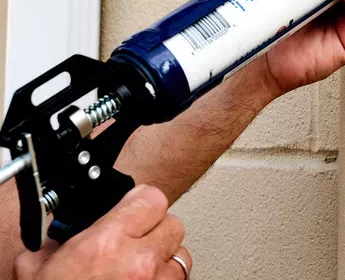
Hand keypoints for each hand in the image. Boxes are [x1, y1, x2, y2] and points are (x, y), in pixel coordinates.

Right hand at [13, 185, 191, 279]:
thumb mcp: (37, 269)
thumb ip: (59, 242)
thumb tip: (67, 235)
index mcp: (106, 243)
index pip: (152, 198)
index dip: (141, 201)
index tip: (135, 206)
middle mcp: (139, 262)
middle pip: (173, 224)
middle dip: (155, 230)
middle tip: (136, 240)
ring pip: (182, 255)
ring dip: (165, 259)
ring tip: (141, 268)